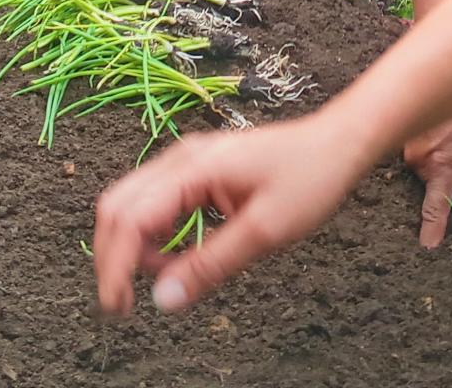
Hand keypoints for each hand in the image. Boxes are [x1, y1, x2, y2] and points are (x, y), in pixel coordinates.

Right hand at [94, 114, 369, 315]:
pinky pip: (157, 201)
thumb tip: (162, 300)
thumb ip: (210, 265)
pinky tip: (175, 258)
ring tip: (162, 281)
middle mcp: (182, 158)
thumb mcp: (264, 231)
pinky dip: (153, 233)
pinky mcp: (198, 168)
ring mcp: (188, 159)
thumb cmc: (309, 178)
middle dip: (113, 257)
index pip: (130, 219)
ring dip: (133, 246)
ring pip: (133, 202)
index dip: (115, 268)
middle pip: (118, 206)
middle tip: (125, 304)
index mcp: (193, 168)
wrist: (338, 142)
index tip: (118, 310)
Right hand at [404, 101, 451, 247]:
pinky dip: (433, 151)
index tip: (428, 247)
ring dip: (443, 163)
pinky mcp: (404, 141)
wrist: (446, 79)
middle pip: (438, 186)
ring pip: (430, 171)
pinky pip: (422, 157)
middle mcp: (420, 163)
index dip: (432, 229)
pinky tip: (444, 134)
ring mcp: (408, 151)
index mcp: (442, 167)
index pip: (435, 207)